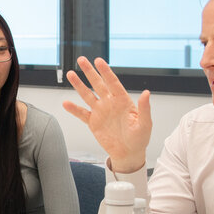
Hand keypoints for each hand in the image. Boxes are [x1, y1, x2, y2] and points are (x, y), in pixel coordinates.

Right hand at [62, 56, 152, 172]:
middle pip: (98, 84)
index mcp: (123, 101)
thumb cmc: (140, 138)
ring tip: (70, 74)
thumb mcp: (145, 124)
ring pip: (87, 95)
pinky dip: (74, 109)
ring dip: (79, 85)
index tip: (99, 61)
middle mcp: (110, 103)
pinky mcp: (93, 122)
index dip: (106, 72)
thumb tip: (147, 93)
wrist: (129, 153)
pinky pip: (82, 113)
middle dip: (89, 72)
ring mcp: (100, 112)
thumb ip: (145, 108)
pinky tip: (66, 103)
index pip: (113, 83)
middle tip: (82, 59)